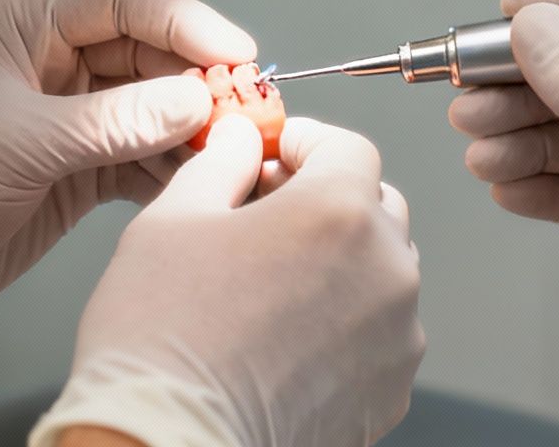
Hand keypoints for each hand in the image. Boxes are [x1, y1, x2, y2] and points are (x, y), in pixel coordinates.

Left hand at [0, 0, 254, 378]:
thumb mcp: (21, 145)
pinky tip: (202, 184)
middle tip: (250, 111)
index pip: (123, 1)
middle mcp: (48, 61)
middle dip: (202, 80)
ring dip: (196, 128)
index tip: (236, 52)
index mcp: (21, 24)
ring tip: (237, 151)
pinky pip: (144, 156)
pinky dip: (175, 170)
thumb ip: (116, 121)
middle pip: (151, 52)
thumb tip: (196, 99)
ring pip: (155, 106)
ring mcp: (66, 115)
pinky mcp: (76, 167)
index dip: (186, 21)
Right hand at [30, 116, 424, 446]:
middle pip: (375, 205)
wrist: (169, 443)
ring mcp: (396, 336)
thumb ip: (222, 164)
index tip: (275, 152)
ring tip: (272, 283)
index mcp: (338, 213)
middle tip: (265, 212)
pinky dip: (347, 322)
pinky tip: (288, 335)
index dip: (306, 142)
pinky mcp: (390, 390)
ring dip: (341, 262)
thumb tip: (242, 142)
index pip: (348, 148)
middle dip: (326, 198)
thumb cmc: (162, 340)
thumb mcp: (173, 219)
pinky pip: (381, 333)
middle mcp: (385, 270)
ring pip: (382, 271)